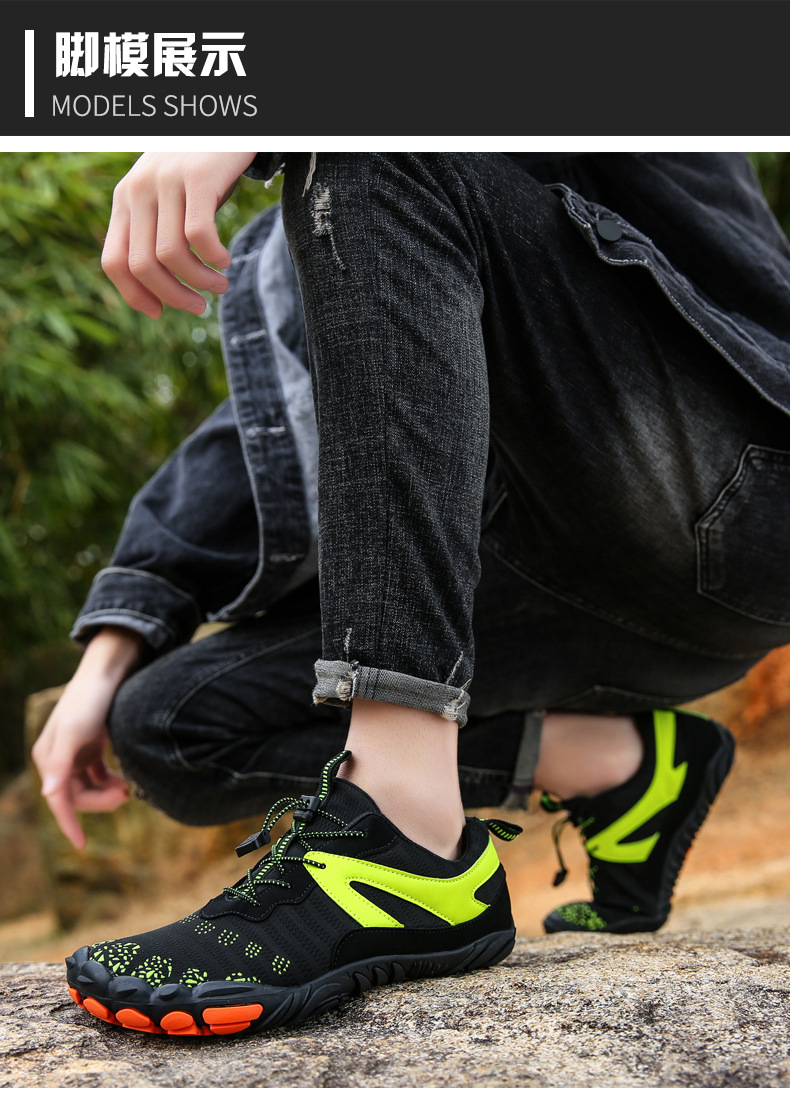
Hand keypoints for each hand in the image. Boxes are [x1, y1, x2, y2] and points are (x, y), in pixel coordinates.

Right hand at [31, 627, 144, 848]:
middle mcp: (58, 758)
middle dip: (101, 800)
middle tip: (128, 792)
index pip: (58, 799)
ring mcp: (75, 753)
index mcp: (48, 757)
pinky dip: (110, 781)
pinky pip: (98, 775)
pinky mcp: (91, 746)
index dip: (69, 824)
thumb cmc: (91, 700)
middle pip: (77, 796)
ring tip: (128, 787)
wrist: (110, 671)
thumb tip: (49, 794)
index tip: (82, 846)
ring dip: (107, 792)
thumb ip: (61, 764)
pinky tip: (124, 779)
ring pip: (89, 788)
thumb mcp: (76, 732)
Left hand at [101, 151, 256, 318]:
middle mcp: (137, 189)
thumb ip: (156, 230)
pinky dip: (214, 257)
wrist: (221, 124)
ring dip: (199, 281)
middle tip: (199, 307)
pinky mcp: (197, 176)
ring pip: (171, 255)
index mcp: (124, 200)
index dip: (134, 296)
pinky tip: (226, 260)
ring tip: (220, 285)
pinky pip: (198, 234)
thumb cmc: (197, 169)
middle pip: (143, 265)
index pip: (113, 261)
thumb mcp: (165, 197)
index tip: (159, 311)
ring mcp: (165, 181)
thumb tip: (160, 287)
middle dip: (172, 296)